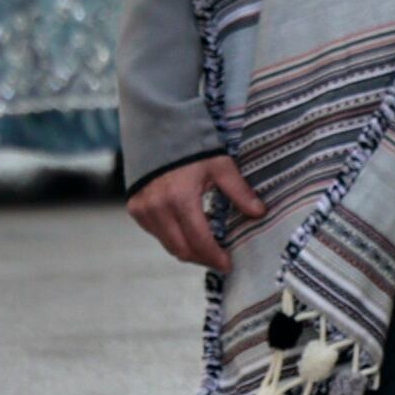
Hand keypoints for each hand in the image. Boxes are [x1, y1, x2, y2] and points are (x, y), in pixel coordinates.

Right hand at [126, 155, 267, 272]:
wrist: (157, 130)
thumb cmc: (192, 146)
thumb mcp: (219, 166)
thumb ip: (238, 191)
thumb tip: (259, 213)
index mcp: (180, 199)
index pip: (199, 241)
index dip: (215, 257)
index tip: (228, 265)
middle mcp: (157, 208)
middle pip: (182, 250)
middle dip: (202, 259)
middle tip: (219, 260)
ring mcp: (143, 210)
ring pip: (168, 245)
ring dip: (188, 251)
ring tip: (206, 249)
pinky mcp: (135, 208)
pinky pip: (156, 233)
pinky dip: (172, 237)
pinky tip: (187, 232)